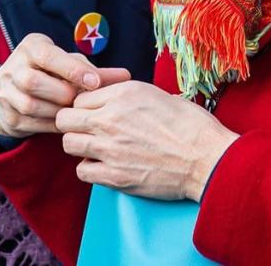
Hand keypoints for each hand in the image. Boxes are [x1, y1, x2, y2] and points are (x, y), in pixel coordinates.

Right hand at [0, 33, 130, 138]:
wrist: (15, 90)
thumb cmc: (52, 72)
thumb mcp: (69, 64)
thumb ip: (94, 71)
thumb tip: (126, 76)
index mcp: (31, 47)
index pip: (48, 56)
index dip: (72, 69)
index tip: (94, 83)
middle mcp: (13, 67)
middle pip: (34, 82)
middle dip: (63, 93)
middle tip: (82, 101)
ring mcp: (5, 92)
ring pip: (31, 105)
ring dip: (57, 111)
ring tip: (75, 112)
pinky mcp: (5, 114)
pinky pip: (29, 123)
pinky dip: (50, 125)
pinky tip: (64, 123)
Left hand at [56, 80, 237, 201]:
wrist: (206, 158)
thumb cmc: (188, 124)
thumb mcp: (155, 93)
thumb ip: (124, 94)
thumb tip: (107, 96)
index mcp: (122, 94)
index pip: (79, 97)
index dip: (83, 105)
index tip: (90, 112)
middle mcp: (110, 119)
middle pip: (64, 119)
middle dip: (71, 123)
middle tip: (84, 129)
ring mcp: (110, 148)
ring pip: (69, 143)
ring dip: (79, 144)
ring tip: (94, 146)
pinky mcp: (115, 176)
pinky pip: (82, 170)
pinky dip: (89, 168)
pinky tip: (104, 165)